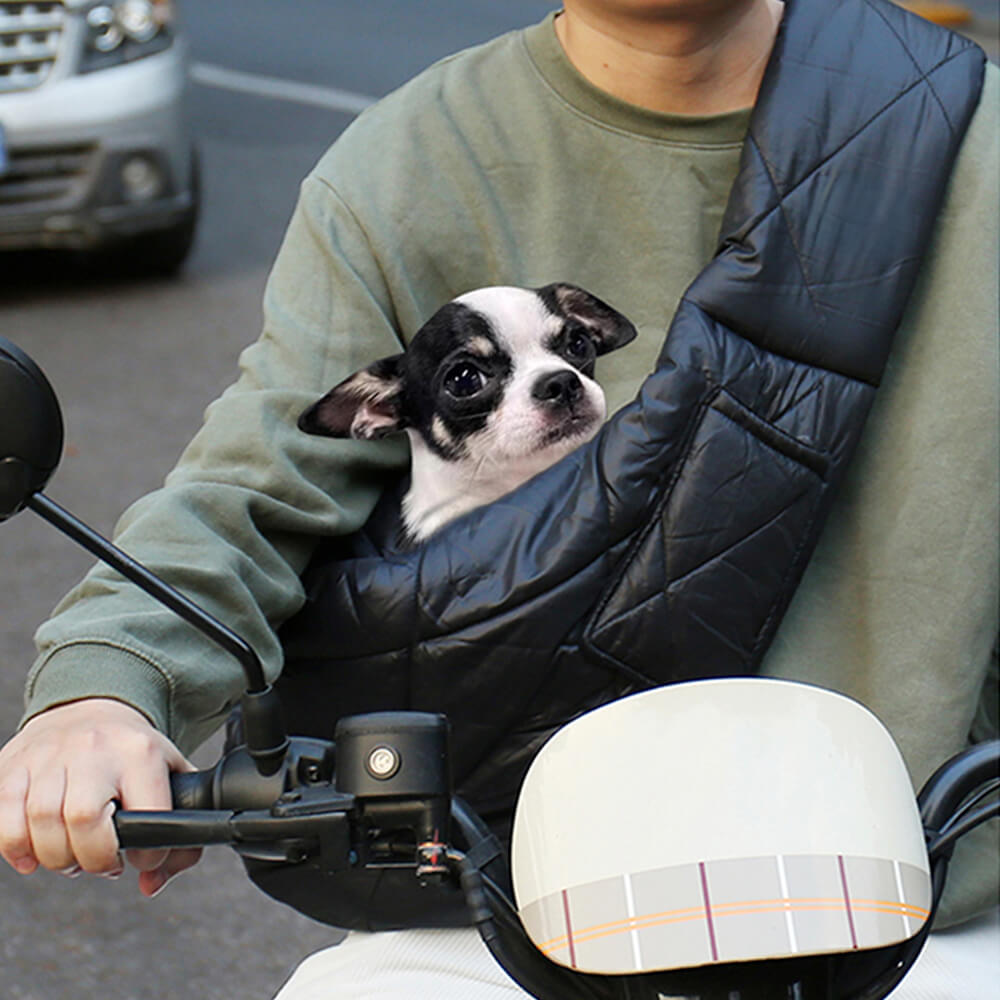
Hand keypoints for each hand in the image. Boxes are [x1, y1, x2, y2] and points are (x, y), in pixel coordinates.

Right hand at [0, 698, 201, 895]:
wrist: (92, 707)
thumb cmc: (133, 756)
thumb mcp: (171, 778)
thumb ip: (181, 836)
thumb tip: (151, 884)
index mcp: (140, 751)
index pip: (147, 814)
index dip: (147, 854)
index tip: (142, 859)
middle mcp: (94, 748)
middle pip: (83, 819)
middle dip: (93, 858)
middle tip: (101, 862)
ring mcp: (50, 754)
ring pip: (41, 821)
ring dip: (55, 857)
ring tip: (72, 856)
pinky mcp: (14, 764)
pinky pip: (4, 817)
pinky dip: (15, 847)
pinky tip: (33, 854)